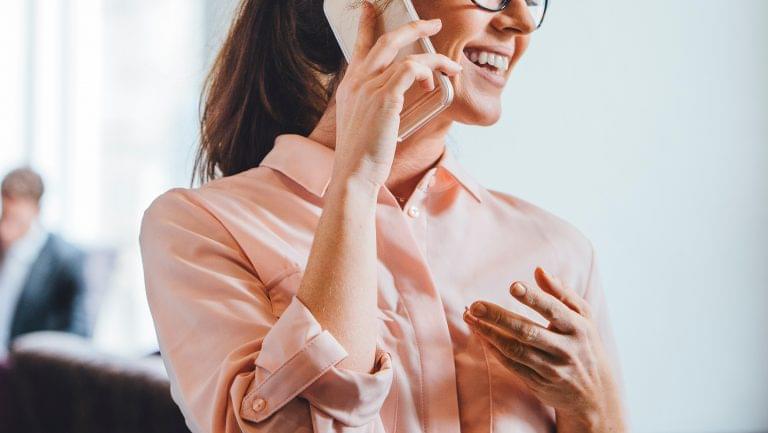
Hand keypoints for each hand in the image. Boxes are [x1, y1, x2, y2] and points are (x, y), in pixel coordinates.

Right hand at [330, 1, 461, 186]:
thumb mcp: (361, 122)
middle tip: (432, 23)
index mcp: (349, 86)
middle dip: (413, 26)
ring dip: (434, 59)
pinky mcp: (385, 98)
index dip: (366, 24)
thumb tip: (394, 95)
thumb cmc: (361, 154)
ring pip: (407, 55)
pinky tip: (433, 82)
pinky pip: (411, 70)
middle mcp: (357, 81)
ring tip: (451, 66)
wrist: (353, 173)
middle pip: (386, 40)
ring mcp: (369, 88)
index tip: (371, 7)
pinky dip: (427, 72)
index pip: (359, 46)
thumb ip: (373, 103)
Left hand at [463, 267, 625, 431]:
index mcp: (578, 328)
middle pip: (528, 332)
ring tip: (470, 317)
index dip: (534, 298)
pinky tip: (481, 335)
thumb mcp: (583, 318)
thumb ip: (561, 293)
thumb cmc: (585, 344)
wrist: (595, 394)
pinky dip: (494, 350)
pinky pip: (512, 365)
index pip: (554, 310)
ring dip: (489, 333)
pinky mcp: (538, 383)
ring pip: (516, 350)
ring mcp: (551, 369)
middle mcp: (566, 349)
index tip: (513, 286)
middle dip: (500, 317)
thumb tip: (539, 270)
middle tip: (476, 305)